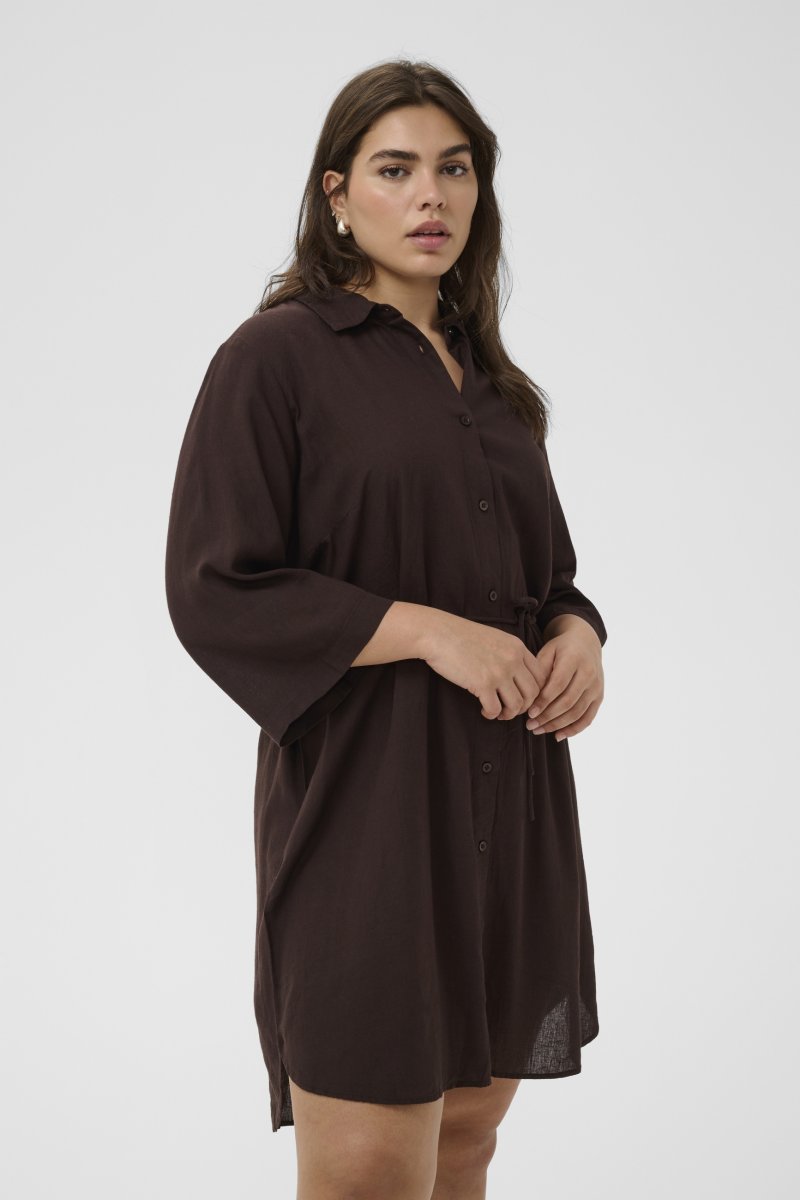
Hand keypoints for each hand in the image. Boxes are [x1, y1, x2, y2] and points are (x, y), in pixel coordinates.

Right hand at [421, 610, 548, 720]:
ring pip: (517, 704)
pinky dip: (491, 714)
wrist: (439, 634)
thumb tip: (518, 675)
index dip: (536, 691)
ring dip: (509, 714)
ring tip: (499, 713)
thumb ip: (510, 653)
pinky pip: (495, 709)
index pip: (541, 675)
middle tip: (512, 709)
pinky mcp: (482, 684)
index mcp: (517, 647)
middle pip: (533, 693)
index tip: (523, 697)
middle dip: (524, 706)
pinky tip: (484, 711)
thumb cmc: (462, 636)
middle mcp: (512, 660)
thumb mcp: (495, 638)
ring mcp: (499, 672)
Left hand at [526, 616, 603, 740]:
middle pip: (568, 701)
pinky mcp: (599, 696)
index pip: (558, 685)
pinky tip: (558, 735)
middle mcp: (589, 673)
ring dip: (557, 725)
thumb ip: (540, 672)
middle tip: (530, 725)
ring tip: (539, 730)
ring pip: (577, 712)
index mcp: (574, 659)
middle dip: (548, 717)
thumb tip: (531, 698)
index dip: (544, 701)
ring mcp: (596, 686)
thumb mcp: (548, 652)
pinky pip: (588, 718)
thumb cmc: (561, 648)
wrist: (586, 642)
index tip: (529, 712)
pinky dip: (574, 729)